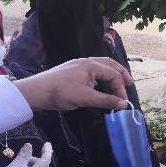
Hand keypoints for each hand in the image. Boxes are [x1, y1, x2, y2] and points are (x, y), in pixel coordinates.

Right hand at [1, 142, 52, 166]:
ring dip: (29, 164)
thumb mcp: (17, 163)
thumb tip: (29, 145)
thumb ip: (24, 154)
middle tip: (23, 155)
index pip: (46, 159)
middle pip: (41, 164)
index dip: (47, 150)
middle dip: (33, 158)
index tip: (47, 144)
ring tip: (18, 163)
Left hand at [13, 57, 132, 110]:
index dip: (120, 88)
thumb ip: (106, 100)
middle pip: (109, 64)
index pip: (113, 74)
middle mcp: (86, 61)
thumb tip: (124, 104)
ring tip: (117, 84)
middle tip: (129, 84)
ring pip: (100, 66)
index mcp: (91, 65)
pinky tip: (99, 85)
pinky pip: (92, 70)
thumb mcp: (86, 98)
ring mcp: (78, 65)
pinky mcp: (71, 71)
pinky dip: (100, 76)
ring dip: (110, 74)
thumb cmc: (61, 93)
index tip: (123, 103)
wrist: (36, 91)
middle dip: (120, 74)